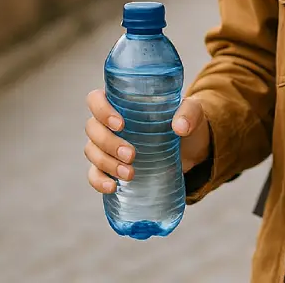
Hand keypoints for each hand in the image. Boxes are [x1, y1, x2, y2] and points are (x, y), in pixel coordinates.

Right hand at [84, 89, 211, 194]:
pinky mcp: (111, 166)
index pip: (96, 99)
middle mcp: (109, 122)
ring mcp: (107, 145)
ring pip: (91, 151)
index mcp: (123, 102)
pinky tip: (112, 187)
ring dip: (106, 163)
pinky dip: (98, 181)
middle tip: (132, 155)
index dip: (101, 110)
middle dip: (108, 143)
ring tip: (130, 174)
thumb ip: (189, 113)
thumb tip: (180, 127)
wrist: (192, 149)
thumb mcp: (193, 112)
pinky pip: (94, 174)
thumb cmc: (186, 122)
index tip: (120, 124)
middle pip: (92, 129)